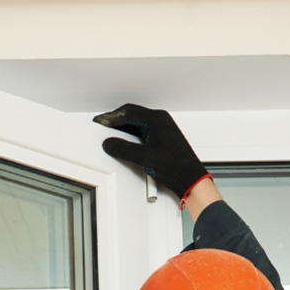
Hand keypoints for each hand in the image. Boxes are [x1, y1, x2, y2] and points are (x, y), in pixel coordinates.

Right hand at [93, 103, 210, 202]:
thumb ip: (124, 149)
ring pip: (136, 122)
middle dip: (115, 120)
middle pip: (132, 114)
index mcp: (157, 119)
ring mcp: (161, 128)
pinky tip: (124, 142)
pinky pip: (141, 130)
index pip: (128, 113)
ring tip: (110, 134)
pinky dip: (130, 134)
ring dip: (122, 127)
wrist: (189, 176)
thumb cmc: (175, 165)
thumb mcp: (144, 157)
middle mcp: (160, 120)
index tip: (100, 122)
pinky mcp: (161, 136)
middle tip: (102, 125)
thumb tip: (110, 143)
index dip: (111, 117)